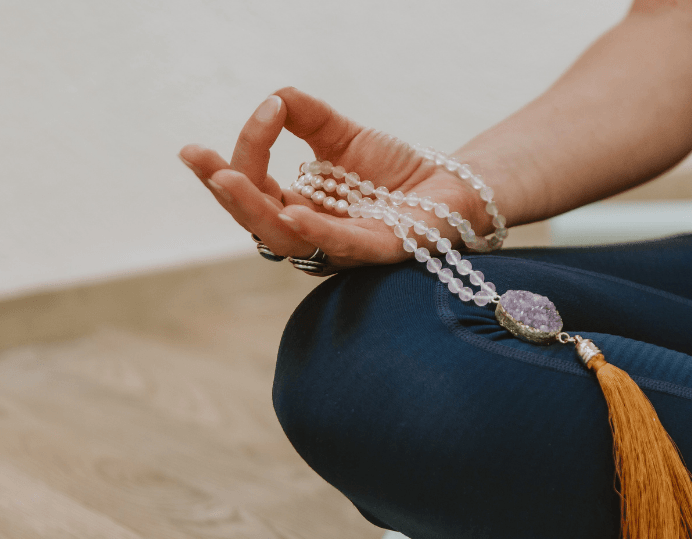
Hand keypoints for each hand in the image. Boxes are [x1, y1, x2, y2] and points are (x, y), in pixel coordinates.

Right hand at [179, 87, 483, 269]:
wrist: (453, 185)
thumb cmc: (395, 169)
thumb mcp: (343, 135)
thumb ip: (306, 115)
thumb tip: (274, 97)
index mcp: (300, 210)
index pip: (257, 188)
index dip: (249, 151)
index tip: (264, 110)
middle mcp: (314, 236)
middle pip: (259, 220)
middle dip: (227, 190)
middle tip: (201, 161)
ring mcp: (345, 249)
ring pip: (288, 239)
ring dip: (255, 209)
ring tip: (227, 180)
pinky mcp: (382, 251)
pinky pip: (342, 246)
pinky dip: (315, 231)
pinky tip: (292, 212)